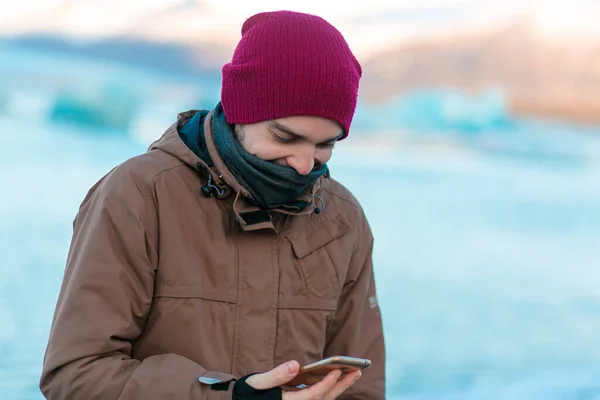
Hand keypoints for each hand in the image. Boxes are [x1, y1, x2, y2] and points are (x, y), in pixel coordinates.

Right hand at [245, 361, 361, 399]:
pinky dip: (331, 388)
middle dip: (341, 386)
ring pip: (325, 399)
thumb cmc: (252, 393)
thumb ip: (276, 375)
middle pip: (324, 399)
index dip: (326, 384)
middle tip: (357, 371)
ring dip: (340, 387)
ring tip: (354, 373)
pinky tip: (339, 378)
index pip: (312, 396)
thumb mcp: (258, 383)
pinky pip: (320, 398)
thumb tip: (295, 365)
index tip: (338, 370)